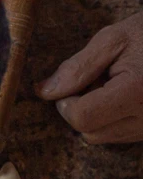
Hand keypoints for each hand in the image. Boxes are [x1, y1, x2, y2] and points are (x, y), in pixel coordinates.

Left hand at [36, 11, 142, 143]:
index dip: (66, 103)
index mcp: (137, 92)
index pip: (82, 118)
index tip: (71, 86)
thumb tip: (44, 92)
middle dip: (82, 109)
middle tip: (97, 81)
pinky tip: (126, 96)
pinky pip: (123, 136)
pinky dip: (115, 120)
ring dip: (99, 116)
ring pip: (105, 138)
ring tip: (116, 86)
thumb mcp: (113, 39)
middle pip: (90, 133)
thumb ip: (77, 68)